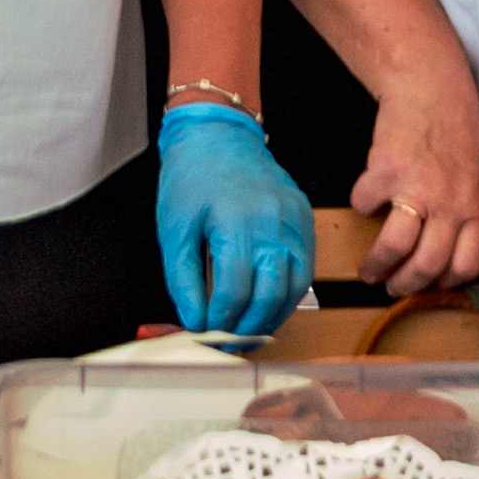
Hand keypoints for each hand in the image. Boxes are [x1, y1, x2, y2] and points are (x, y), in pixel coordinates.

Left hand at [153, 101, 314, 339]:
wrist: (218, 135)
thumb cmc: (191, 178)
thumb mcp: (174, 229)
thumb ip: (183, 280)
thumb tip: (193, 321)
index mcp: (235, 222)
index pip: (234, 289)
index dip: (219, 319)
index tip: (204, 331)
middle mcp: (272, 222)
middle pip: (269, 294)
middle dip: (247, 327)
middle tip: (227, 343)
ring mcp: (294, 220)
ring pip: (293, 286)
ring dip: (272, 317)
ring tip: (248, 331)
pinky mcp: (303, 219)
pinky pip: (304, 268)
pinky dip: (288, 294)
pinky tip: (268, 305)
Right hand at [347, 89, 478, 299]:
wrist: (430, 85)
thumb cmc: (455, 127)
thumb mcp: (477, 174)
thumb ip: (467, 210)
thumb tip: (448, 250)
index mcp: (476, 206)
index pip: (467, 265)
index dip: (445, 281)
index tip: (429, 283)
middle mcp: (450, 204)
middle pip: (428, 265)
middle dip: (406, 284)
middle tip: (392, 287)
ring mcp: (417, 189)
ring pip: (395, 247)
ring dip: (377, 266)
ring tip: (368, 271)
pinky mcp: (385, 172)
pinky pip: (364, 204)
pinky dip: (361, 205)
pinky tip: (365, 200)